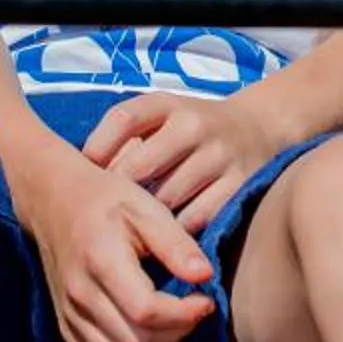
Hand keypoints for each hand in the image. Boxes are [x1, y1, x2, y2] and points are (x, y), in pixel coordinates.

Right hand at [14, 148, 213, 341]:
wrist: (55, 202)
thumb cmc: (106, 200)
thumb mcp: (145, 207)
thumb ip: (176, 243)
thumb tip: (206, 276)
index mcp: (101, 261)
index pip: (146, 311)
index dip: (184, 314)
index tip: (205, 299)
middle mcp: (80, 295)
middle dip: (177, 333)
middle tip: (194, 310)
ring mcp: (70, 316)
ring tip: (175, 325)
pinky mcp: (67, 329)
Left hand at [83, 90, 289, 234]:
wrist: (259, 129)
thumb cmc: (192, 129)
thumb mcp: (161, 115)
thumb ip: (123, 135)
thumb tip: (83, 175)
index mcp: (170, 105)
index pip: (125, 119)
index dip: (99, 148)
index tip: (87, 172)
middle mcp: (195, 126)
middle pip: (140, 167)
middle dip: (120, 193)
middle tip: (106, 214)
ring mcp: (219, 157)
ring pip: (167, 199)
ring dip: (147, 218)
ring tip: (133, 230)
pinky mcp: (239, 187)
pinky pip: (196, 220)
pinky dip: (178, 233)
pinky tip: (167, 236)